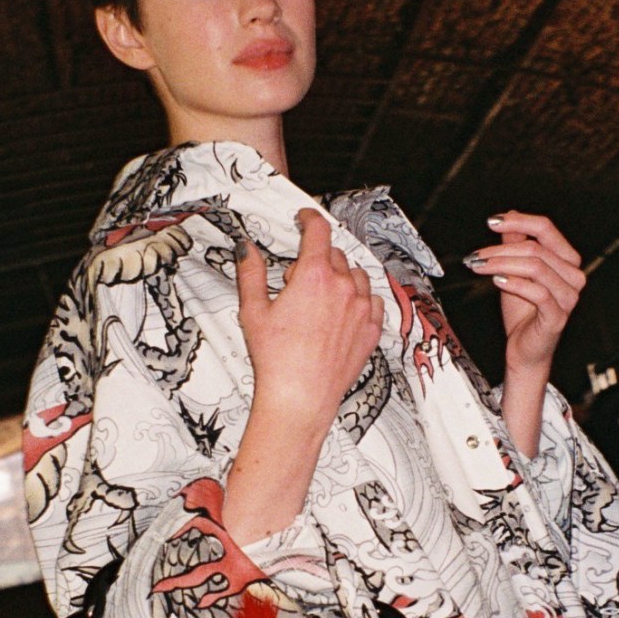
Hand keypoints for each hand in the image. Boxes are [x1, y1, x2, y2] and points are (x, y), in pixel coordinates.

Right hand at [235, 209, 383, 431]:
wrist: (301, 398)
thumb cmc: (276, 359)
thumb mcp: (253, 311)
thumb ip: (251, 273)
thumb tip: (246, 249)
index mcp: (315, 276)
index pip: (319, 231)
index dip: (310, 219)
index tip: (305, 219)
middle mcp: (343, 287)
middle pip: (335, 255)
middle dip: (317, 259)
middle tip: (297, 280)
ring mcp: (361, 309)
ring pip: (356, 276)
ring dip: (340, 277)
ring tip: (320, 297)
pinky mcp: (371, 330)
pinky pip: (372, 301)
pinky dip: (359, 299)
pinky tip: (343, 311)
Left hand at [464, 211, 584, 377]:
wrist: (524, 350)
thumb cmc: (522, 311)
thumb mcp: (514, 271)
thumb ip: (515, 245)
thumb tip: (509, 215)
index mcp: (567, 260)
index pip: (546, 229)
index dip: (518, 221)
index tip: (491, 222)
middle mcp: (574, 276)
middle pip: (536, 248)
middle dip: (500, 249)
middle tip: (474, 256)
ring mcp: (568, 297)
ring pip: (535, 267)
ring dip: (501, 264)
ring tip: (479, 267)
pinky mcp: (557, 317)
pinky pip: (538, 293)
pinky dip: (514, 283)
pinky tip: (496, 281)